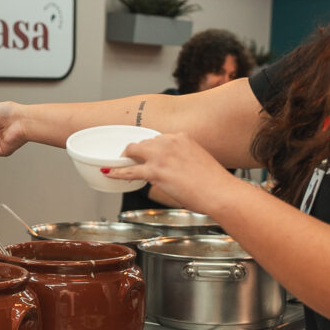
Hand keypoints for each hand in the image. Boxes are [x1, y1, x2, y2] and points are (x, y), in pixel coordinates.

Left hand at [107, 133, 240, 215]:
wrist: (220, 192)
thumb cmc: (215, 183)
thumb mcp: (200, 161)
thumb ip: (185, 159)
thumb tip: (176, 170)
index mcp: (182, 137)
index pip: (158, 138)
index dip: (150, 148)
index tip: (147, 155)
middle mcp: (170, 142)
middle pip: (144, 143)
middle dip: (137, 153)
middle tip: (132, 161)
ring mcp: (161, 156)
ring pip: (133, 152)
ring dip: (126, 159)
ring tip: (118, 165)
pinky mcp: (155, 171)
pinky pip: (128, 170)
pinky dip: (116, 172)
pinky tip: (109, 173)